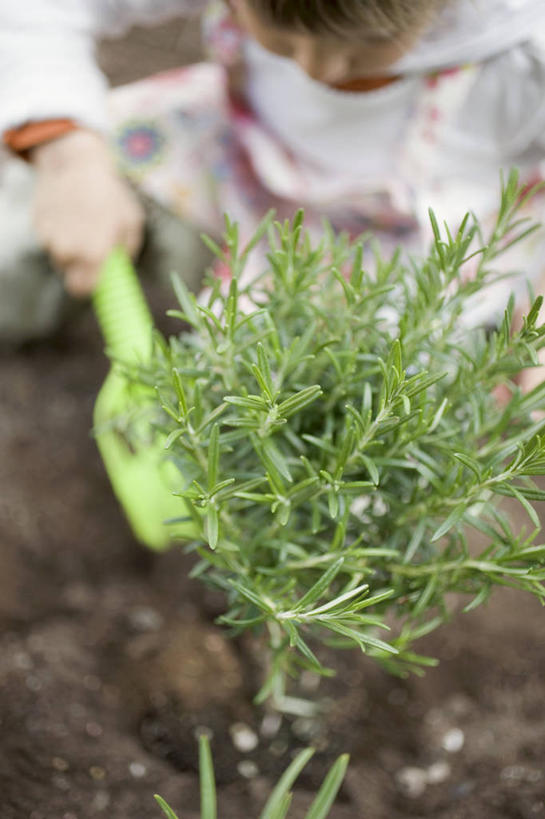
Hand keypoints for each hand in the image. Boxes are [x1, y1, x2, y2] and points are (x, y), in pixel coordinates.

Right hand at [30, 129, 144, 295]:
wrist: (76, 161)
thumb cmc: (110, 193)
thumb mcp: (132, 223)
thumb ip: (127, 253)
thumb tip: (120, 269)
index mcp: (94, 254)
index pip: (83, 291)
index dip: (90, 288)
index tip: (97, 281)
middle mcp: (68, 251)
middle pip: (70, 277)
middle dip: (82, 271)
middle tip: (93, 254)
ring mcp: (50, 239)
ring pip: (60, 257)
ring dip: (71, 249)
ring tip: (82, 225)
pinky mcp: (39, 226)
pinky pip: (50, 240)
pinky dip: (59, 233)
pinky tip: (69, 214)